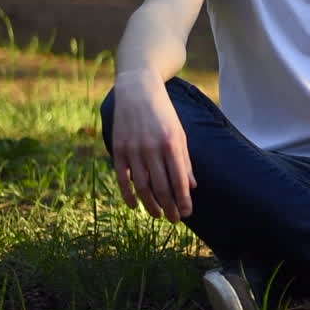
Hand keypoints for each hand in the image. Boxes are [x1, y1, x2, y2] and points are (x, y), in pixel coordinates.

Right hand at [110, 69, 196, 222]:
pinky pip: (122, 178)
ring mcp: (133, 149)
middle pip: (161, 187)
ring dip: (151, 205)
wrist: (137, 89)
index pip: (179, 180)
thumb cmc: (163, 113)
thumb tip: (192, 186)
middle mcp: (152, 148)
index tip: (188, 213)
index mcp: (171, 144)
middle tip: (175, 220)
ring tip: (159, 215)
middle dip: (170, 207)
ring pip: (142, 186)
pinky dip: (129, 195)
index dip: (183, 200)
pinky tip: (136, 206)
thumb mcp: (179, 133)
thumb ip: (184, 160)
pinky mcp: (118, 149)